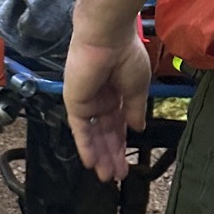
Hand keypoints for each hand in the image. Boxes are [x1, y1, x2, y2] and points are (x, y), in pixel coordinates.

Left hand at [64, 26, 150, 181]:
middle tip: (117, 176)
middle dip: (112, 155)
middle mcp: (100, 99)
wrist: (107, 37)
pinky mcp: (75, 103)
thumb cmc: (126, 55)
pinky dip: (85, 146)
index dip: (123, 143)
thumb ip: (135, 110)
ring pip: (93, 135)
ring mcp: (86, 102)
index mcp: (117, 93)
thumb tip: (137, 129)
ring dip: (100, 156)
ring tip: (107, 176)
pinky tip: (91, 163)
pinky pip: (80, 129)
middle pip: (105, 133)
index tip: (128, 163)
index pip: (118, 124)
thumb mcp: (138, 87)